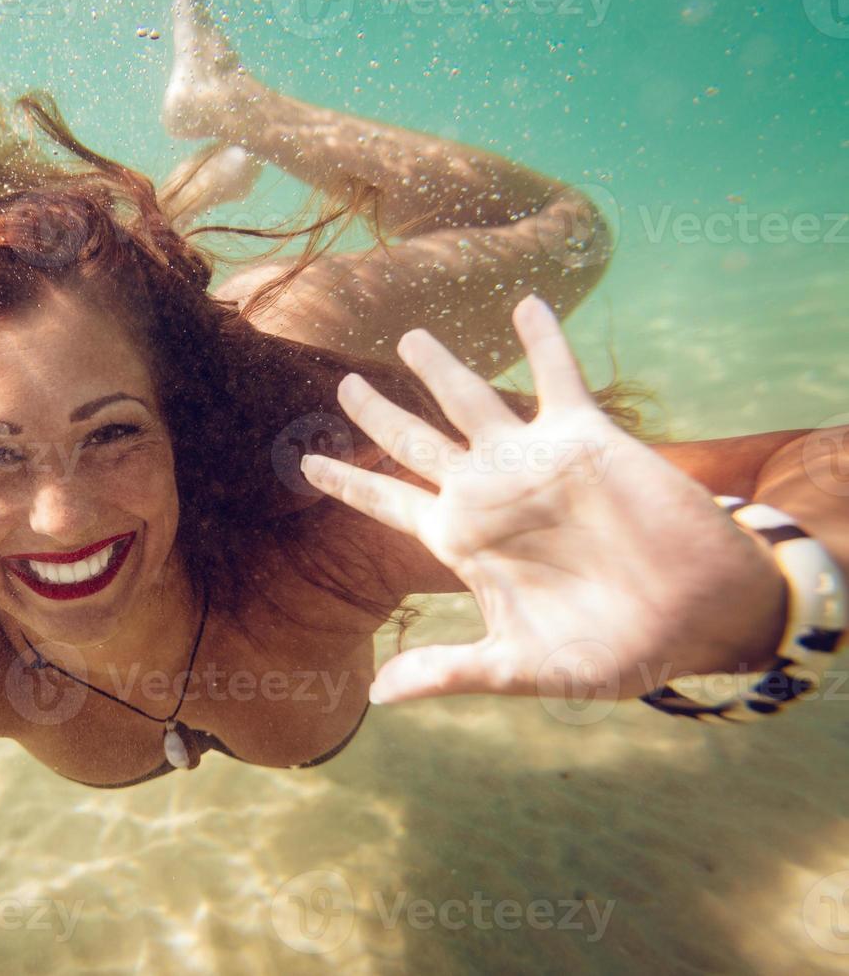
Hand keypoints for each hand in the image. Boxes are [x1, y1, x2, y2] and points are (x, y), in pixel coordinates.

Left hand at [301, 296, 786, 704]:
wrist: (697, 620)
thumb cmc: (612, 648)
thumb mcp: (521, 667)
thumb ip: (449, 670)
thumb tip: (377, 696)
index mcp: (462, 540)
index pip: (389, 502)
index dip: (347, 481)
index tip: (305, 463)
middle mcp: (487, 492)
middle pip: (414, 442)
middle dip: (378, 413)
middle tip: (342, 385)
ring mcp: (531, 461)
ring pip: (471, 400)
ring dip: (442, 367)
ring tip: (410, 335)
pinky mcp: (583, 438)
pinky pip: (558, 377)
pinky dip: (544, 340)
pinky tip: (527, 304)